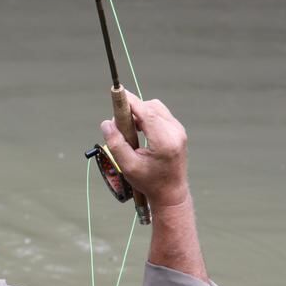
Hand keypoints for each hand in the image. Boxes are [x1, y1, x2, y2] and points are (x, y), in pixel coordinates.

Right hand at [100, 92, 188, 207]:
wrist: (171, 193)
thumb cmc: (149, 182)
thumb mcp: (128, 166)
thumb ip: (116, 143)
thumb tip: (107, 122)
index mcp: (164, 141)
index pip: (146, 112)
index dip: (130, 101)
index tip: (117, 93)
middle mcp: (175, 132)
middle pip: (151, 107)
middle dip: (133, 109)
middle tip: (120, 125)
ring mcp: (179, 130)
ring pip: (156, 108)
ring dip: (140, 113)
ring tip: (130, 131)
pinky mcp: (178, 130)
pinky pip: (160, 114)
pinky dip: (147, 117)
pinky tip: (139, 131)